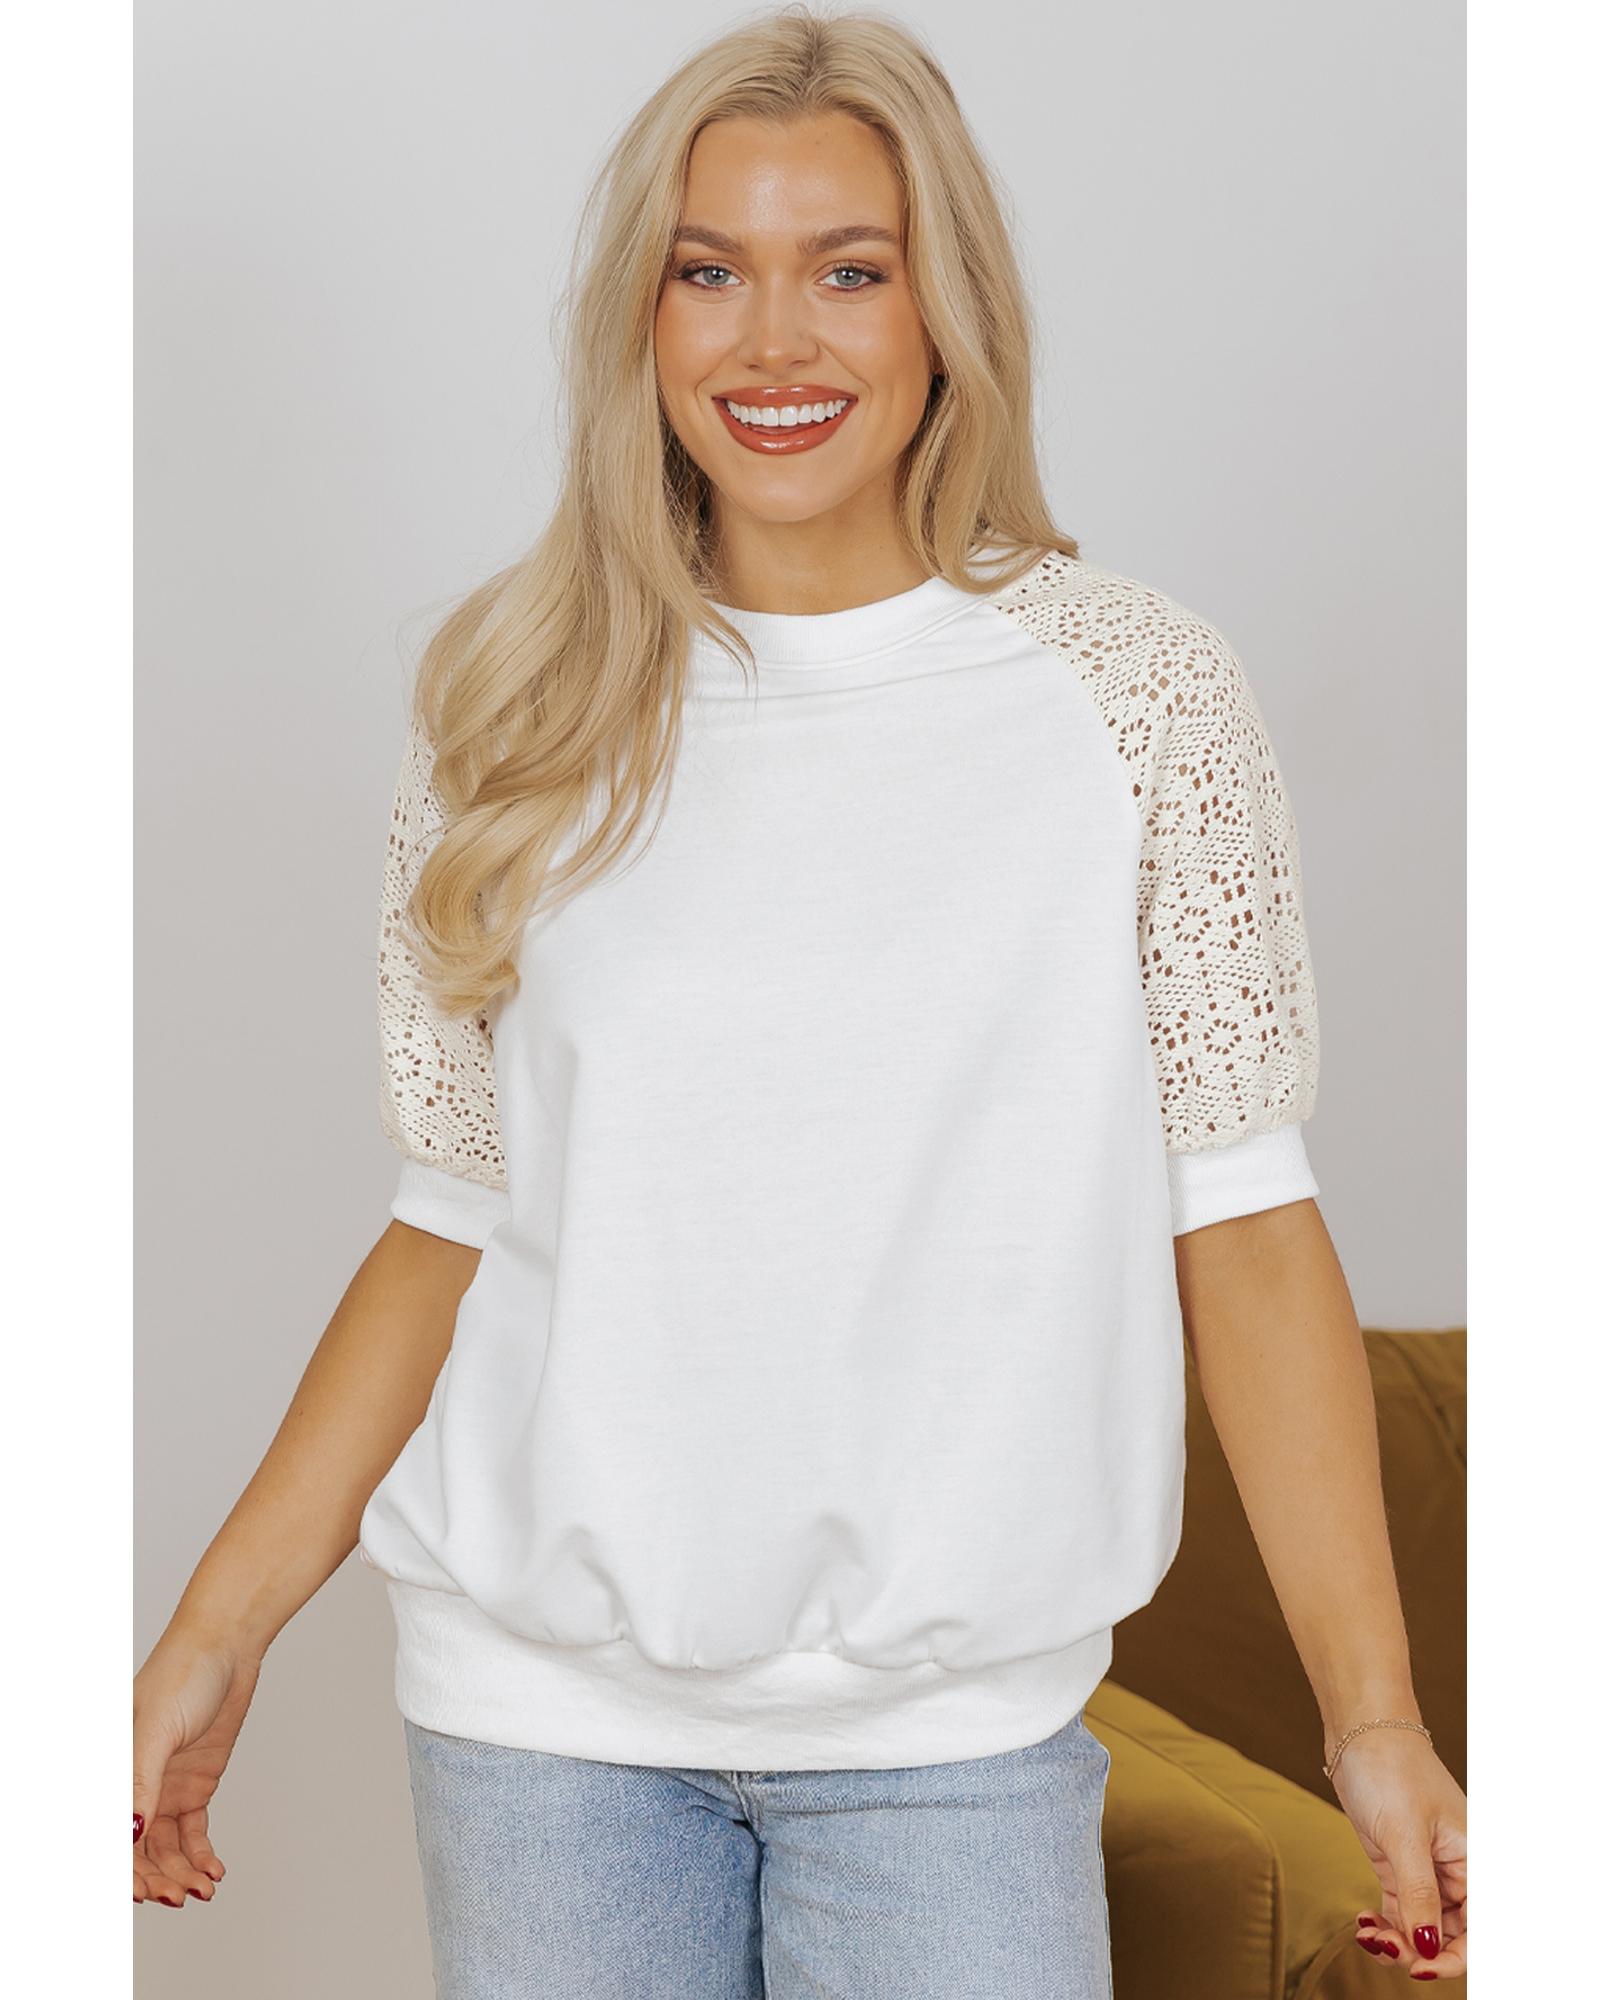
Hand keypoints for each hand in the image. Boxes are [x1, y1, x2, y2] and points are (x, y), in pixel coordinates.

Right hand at [133, 1628, 261, 1906]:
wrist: (228, 1645)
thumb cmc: (183, 1673)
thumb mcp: (156, 1728)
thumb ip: (139, 1783)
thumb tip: (126, 1834)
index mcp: (113, 1771)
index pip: (113, 1832)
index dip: (123, 1869)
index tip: (141, 1894)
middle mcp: (135, 1785)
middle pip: (137, 1849)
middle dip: (154, 1878)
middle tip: (177, 1896)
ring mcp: (164, 1787)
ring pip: (165, 1848)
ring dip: (179, 1873)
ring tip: (202, 1890)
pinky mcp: (195, 1784)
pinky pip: (192, 1833)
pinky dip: (200, 1856)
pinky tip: (212, 1872)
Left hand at [1328, 1727, 1466, 1976]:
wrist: (1360, 1730)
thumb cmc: (1391, 1769)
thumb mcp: (1404, 1834)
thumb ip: (1418, 1893)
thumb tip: (1429, 1947)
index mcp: (1473, 1862)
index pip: (1478, 1928)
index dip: (1455, 1957)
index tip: (1422, 1967)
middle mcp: (1455, 1870)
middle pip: (1449, 1933)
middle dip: (1418, 1950)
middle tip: (1382, 1945)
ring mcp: (1425, 1868)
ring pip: (1421, 1926)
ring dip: (1397, 1940)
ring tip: (1368, 1934)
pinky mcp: (1398, 1863)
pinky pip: (1400, 1911)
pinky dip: (1385, 1924)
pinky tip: (1364, 1924)